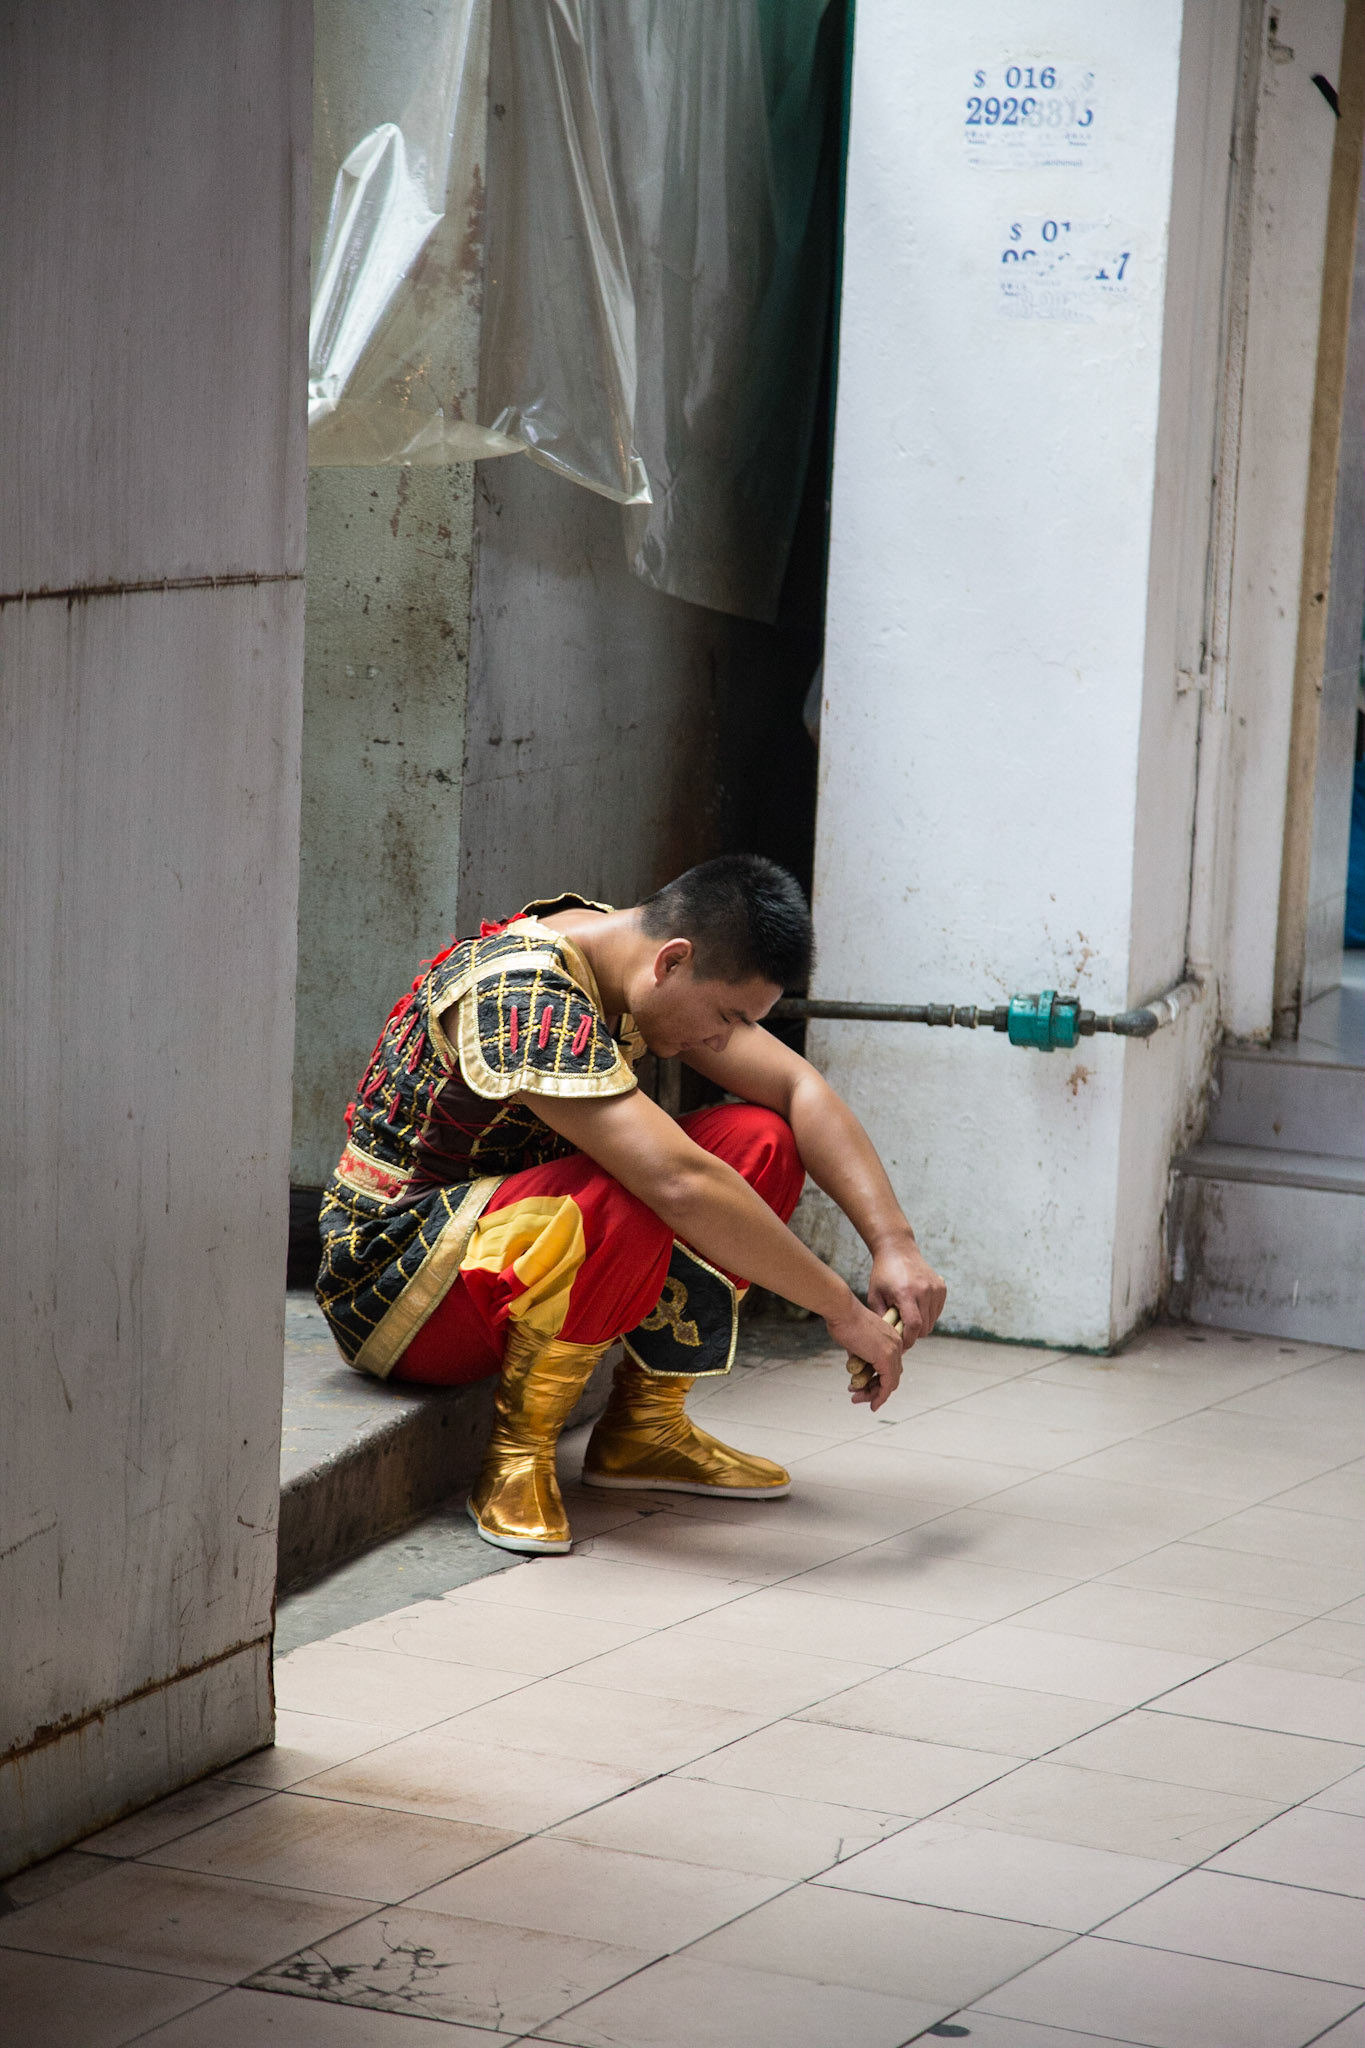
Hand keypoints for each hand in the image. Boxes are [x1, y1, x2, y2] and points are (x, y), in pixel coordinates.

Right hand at [824, 1291, 904, 1411]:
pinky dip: (880, 1396)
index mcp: (891, 1338)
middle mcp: (896, 1344)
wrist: (841, 1310)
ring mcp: (892, 1351)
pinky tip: (871, 1404)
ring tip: (857, 1400)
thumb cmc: (843, 1320)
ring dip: (873, 1395)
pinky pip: (887, 1384)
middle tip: (858, 1396)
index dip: (878, 1380)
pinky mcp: (886, 1358)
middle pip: (891, 1376)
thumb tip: (858, 1370)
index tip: (863, 1387)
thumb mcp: (855, 1342)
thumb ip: (861, 1356)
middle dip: (874, 1390)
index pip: (890, 1366)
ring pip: (889, 1383)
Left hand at [869, 1236, 946, 1347]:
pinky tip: (916, 1306)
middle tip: (901, 1329)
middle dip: (914, 1334)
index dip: (909, 1340)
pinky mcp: (942, 1287)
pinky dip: (928, 1315)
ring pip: (932, 1321)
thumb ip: (882, 1319)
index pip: (914, 1325)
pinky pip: (937, 1311)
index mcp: (906, 1293)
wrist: (898, 1250)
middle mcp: (924, 1290)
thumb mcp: (874, 1296)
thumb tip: (890, 1341)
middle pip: (925, 1327)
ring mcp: (935, 1288)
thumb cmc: (883, 1274)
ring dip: (921, 1325)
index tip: (902, 1345)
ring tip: (907, 1315)